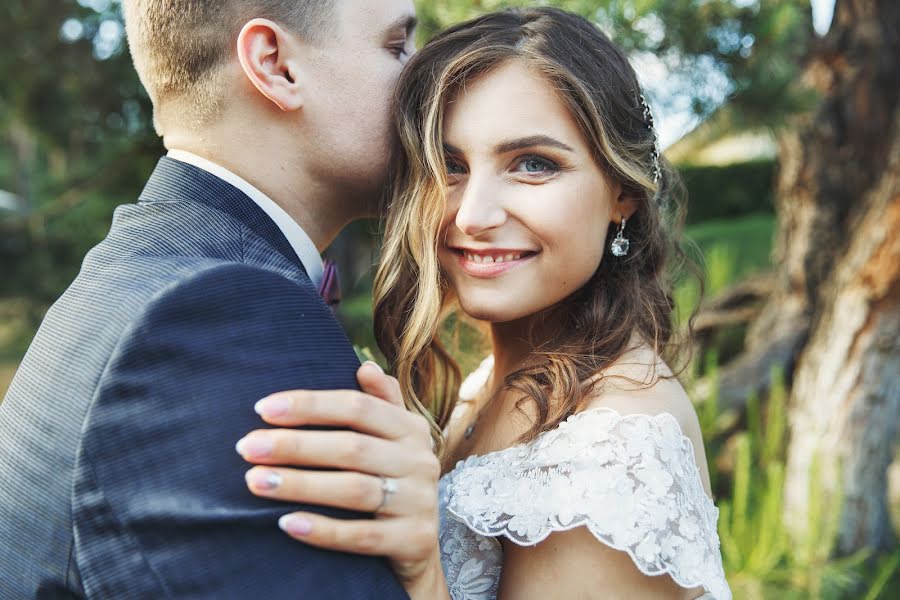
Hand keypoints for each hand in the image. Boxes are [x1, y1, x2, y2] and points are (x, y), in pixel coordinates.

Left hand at [236, 363, 444, 589]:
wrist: (419, 546)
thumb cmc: (392, 481)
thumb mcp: (394, 440)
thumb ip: (381, 403)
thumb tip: (366, 367)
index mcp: (411, 429)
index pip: (358, 407)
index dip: (310, 405)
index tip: (262, 409)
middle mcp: (420, 461)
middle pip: (351, 447)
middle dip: (294, 446)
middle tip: (247, 448)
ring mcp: (419, 502)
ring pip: (354, 490)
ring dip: (300, 485)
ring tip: (256, 482)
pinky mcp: (414, 541)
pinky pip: (362, 536)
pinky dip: (323, 530)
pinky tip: (286, 523)